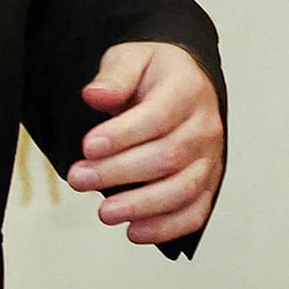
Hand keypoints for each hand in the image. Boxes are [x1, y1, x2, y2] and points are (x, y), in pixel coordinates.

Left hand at [65, 40, 224, 243]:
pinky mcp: (208, 184)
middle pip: (168, 157)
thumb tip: (96, 95)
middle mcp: (205, 126)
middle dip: (119, 172)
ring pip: (183, 189)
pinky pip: (195, 211)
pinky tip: (134, 231)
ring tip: (105, 212)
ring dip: (142, 205)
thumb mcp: (131, 58)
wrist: (184, 83)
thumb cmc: (154, 73)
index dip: (122, 135)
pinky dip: (167, 227)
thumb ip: (114, 75)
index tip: (87, 146)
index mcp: (187, 89)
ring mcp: (210, 158)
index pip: (158, 116)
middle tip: (79, 178)